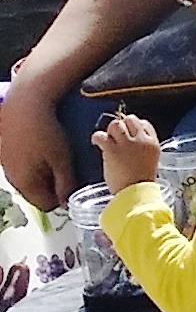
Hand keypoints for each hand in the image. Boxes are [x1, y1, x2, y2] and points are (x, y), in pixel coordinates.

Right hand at [0, 90, 68, 212]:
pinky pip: (20, 167)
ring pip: (27, 180)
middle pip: (35, 194)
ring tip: (53, 158)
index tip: (72, 184)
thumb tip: (65, 202)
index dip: (62, 199)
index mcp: (26, 184)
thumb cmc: (46, 133)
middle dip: (51, 187)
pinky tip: (39, 149)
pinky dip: (31, 164)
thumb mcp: (62, 160)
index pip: (46, 205)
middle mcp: (12, 178)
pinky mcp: (3, 153)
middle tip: (64, 170)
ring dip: (41, 176)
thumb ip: (65, 184)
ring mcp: (5, 166)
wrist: (22, 105)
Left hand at [93, 111, 157, 187]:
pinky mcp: (112, 149)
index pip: (144, 124)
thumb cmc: (142, 183)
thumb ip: (142, 149)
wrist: (135, 193)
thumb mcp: (150, 162)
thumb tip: (130, 142)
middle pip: (130, 120)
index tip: (129, 133)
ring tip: (108, 140)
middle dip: (122, 126)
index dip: (134, 126)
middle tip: (117, 136)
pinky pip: (101, 135)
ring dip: (110, 131)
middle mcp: (141, 140)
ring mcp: (127, 144)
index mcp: (153, 144)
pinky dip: (97, 137)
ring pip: (116, 124)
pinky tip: (97, 142)